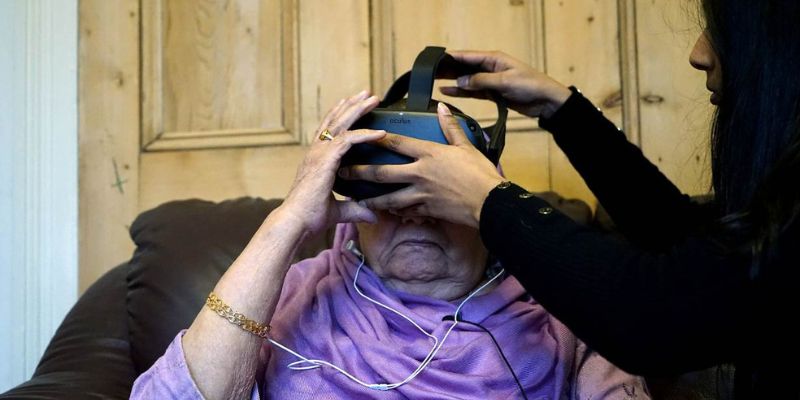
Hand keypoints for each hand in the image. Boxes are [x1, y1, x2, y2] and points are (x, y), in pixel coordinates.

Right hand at [278, 91, 386, 235]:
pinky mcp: (325, 160)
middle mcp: (316, 152)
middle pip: (335, 121)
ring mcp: (319, 154)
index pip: (328, 131)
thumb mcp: (338, 211)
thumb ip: (355, 209)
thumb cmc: (309, 217)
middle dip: (351, 106)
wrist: (296, 222)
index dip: (340, 117)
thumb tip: (372, 215)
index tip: (351, 106)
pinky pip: (348, 141)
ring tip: (372, 98)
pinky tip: (380, 132)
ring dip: (358, 110)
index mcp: (316, 160)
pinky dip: (365, 134)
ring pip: (341, 125)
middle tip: (366, 94)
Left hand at [337, 103, 504, 227]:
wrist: (491, 203)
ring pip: (389, 197)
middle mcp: (420, 174)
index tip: (359, 134)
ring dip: (371, 198)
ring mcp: (422, 194)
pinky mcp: (427, 210)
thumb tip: (442, 108)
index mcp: (429, 154)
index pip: (397, 143)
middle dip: (361, 172)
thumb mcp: (466, 146)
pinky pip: (405, 210)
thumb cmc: (480, 173)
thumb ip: (450, 127)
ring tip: (356, 198)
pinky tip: (384, 211)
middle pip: (383, 173)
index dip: (376, 137)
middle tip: (343, 172)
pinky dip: (393, 211)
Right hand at [440, 50, 571, 118]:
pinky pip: (472, 91)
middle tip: (428, 73)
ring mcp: (490, 80)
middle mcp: (489, 67)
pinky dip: (460, 92)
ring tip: (433, 82)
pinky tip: (447, 92)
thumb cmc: (531, 86)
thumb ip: (481, 81)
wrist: (546, 101)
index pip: (467, 56)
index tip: (435, 60)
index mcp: (493, 58)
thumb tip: (460, 82)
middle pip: (463, 67)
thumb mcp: (505, 82)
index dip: (450, 58)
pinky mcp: (492, 93)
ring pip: (466, 80)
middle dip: (447, 69)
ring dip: (451, 81)